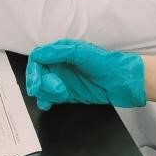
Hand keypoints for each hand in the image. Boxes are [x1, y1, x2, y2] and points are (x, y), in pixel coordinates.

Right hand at [26, 39, 145, 110]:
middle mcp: (60, 64)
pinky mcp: (68, 94)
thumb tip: (37, 55)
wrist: (122, 81)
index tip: (35, 84)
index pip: (38, 59)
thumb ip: (59, 52)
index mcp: (61, 51)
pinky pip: (50, 98)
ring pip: (42, 87)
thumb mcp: (82, 53)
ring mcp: (63, 79)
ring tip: (63, 94)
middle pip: (38, 75)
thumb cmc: (105, 63)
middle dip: (44, 84)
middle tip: (59, 89)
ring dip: (47, 93)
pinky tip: (49, 104)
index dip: (33, 72)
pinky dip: (46, 101)